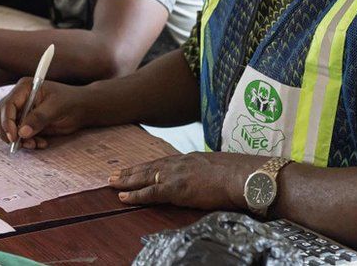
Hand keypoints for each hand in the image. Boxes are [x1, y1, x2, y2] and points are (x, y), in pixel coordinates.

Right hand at [0, 78, 90, 149]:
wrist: (82, 109)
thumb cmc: (71, 102)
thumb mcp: (56, 108)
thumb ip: (39, 118)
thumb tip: (22, 132)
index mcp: (25, 88)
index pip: (8, 105)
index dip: (7, 122)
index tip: (14, 137)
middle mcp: (19, 98)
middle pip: (1, 115)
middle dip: (7, 132)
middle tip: (17, 144)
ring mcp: (22, 111)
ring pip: (7, 127)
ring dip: (18, 139)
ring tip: (34, 144)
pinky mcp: (26, 122)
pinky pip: (18, 135)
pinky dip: (26, 142)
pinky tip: (40, 143)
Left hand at [108, 152, 265, 210]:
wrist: (244, 176)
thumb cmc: (240, 175)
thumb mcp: (222, 168)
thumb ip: (211, 172)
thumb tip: (213, 179)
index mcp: (191, 158)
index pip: (163, 162)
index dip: (148, 165)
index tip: (137, 167)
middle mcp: (179, 163)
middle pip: (149, 166)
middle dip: (131, 171)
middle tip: (114, 173)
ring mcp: (175, 175)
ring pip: (144, 177)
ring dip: (126, 180)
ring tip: (112, 182)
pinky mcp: (175, 189)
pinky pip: (149, 193)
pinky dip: (134, 195)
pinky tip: (122, 197)